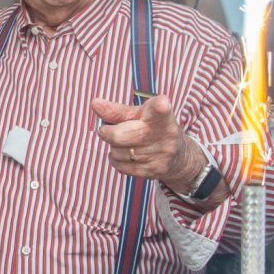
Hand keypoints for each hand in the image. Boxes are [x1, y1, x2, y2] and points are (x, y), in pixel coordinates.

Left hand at [92, 95, 206, 198]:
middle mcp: (166, 134)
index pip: (161, 110)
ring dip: (113, 148)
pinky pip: (122, 167)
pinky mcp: (155, 170)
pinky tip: (125, 154)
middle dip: (108, 133)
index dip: (160, 107)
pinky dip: (116, 160)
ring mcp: (162, 154)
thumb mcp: (139, 114)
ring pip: (119, 152)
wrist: (179, 156)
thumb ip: (116, 110)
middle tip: (106, 130)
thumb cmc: (153, 128)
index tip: (162, 104)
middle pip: (123, 136)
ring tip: (123, 143)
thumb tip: (95, 104)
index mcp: (162, 116)